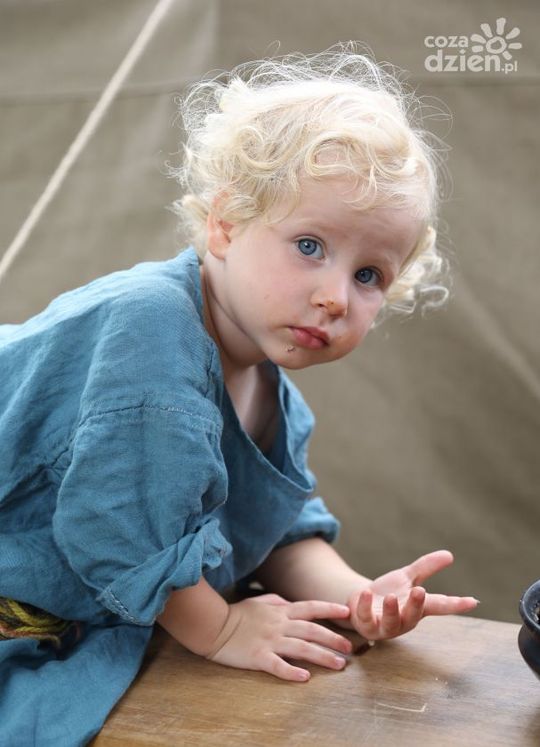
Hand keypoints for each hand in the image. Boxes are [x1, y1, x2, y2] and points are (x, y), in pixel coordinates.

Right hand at [205, 593, 352, 681]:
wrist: (214, 625)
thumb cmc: (237, 614)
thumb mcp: (259, 602)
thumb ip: (277, 602)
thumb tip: (289, 602)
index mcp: (280, 611)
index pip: (311, 608)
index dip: (330, 608)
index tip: (347, 612)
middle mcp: (279, 625)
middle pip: (312, 630)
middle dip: (333, 638)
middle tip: (350, 648)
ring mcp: (269, 640)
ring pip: (302, 648)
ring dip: (322, 656)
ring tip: (338, 664)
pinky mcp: (258, 656)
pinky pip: (278, 665)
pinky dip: (292, 672)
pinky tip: (305, 678)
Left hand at [347, 550, 478, 640]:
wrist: (360, 602)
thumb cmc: (389, 592)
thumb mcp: (407, 577)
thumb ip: (426, 567)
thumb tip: (450, 554)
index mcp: (418, 607)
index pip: (439, 605)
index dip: (456, 604)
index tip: (472, 601)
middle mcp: (404, 619)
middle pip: (414, 616)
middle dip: (417, 605)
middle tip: (420, 591)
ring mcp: (385, 625)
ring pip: (392, 622)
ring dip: (392, 610)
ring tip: (392, 597)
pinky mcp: (366, 625)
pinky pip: (365, 618)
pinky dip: (365, 606)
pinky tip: (366, 592)